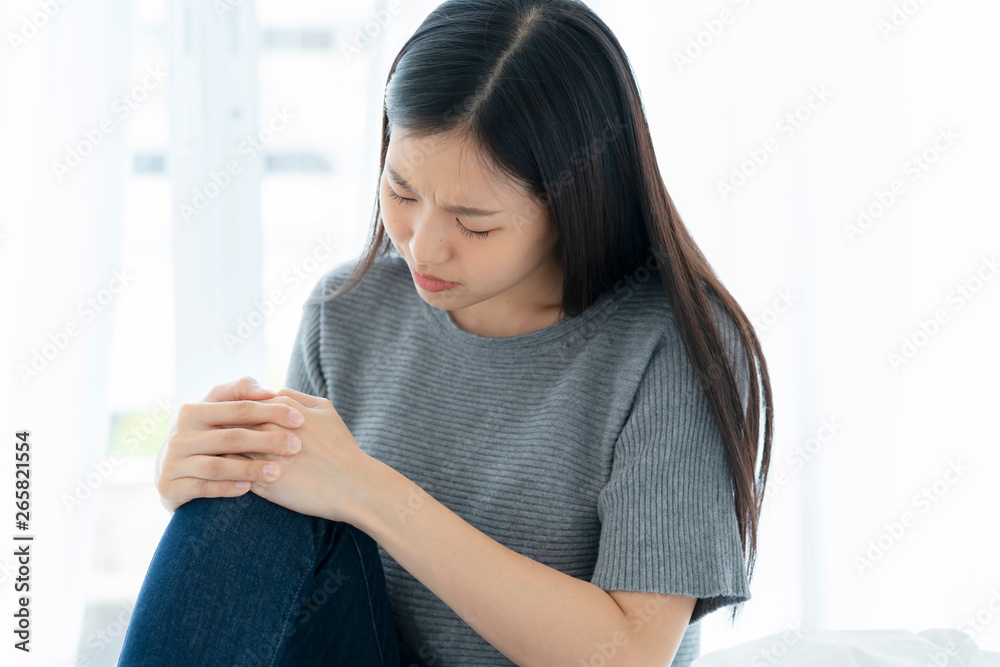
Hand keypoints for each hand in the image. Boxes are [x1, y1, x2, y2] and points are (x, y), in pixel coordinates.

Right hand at [153, 376, 305, 512]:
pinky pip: (203, 488)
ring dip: (250, 468)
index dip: (271, 412)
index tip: (300, 419)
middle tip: (297, 446)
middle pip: (232, 436)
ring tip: (278, 471)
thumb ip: (239, 392)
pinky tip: (249, 488)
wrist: (165, 469)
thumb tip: (268, 390)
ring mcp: (173, 462)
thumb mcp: (213, 408)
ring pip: (218, 465)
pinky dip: (227, 488)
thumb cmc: (202, 433)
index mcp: (192, 410)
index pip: (239, 408)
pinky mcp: (170, 487)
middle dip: (268, 440)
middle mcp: (180, 435)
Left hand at [219, 387, 374, 523]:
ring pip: (227, 449)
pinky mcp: (263, 483)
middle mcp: (269, 430)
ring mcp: (264, 457)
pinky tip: (222, 475)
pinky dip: (225, 473)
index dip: (231, 408)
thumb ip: (298, 397)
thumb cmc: (341, 448)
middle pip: (229, 423)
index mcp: (282, 410)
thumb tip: (276, 392)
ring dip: (217, 450)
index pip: (244, 403)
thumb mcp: (326, 411)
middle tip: (210, 434)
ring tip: (211, 454)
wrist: (353, 486)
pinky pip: (234, 475)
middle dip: (218, 427)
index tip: (224, 415)